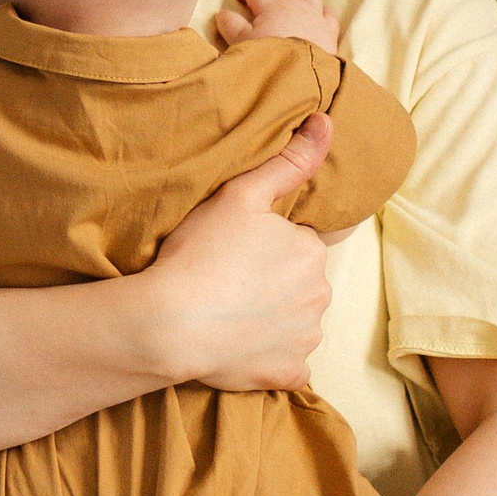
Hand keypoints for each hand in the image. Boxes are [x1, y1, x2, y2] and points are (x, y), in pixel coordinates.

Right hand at [145, 114, 334, 388]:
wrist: (170, 324)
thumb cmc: (199, 255)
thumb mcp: (240, 195)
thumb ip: (288, 161)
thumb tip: (326, 123)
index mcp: (310, 251)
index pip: (301, 244)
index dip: (271, 246)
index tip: (241, 254)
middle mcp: (319, 294)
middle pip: (300, 284)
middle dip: (275, 282)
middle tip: (228, 280)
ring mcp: (305, 338)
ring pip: (296, 323)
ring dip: (273, 320)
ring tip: (228, 314)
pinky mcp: (287, 373)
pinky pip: (288, 365)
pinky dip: (270, 358)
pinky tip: (240, 349)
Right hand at [215, 0, 339, 53]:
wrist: (302, 77)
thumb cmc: (268, 59)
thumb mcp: (242, 44)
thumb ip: (231, 26)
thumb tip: (223, 13)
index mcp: (271, 6)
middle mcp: (294, 5)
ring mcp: (314, 15)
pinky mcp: (329, 30)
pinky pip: (327, 12)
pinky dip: (320, 11)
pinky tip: (317, 15)